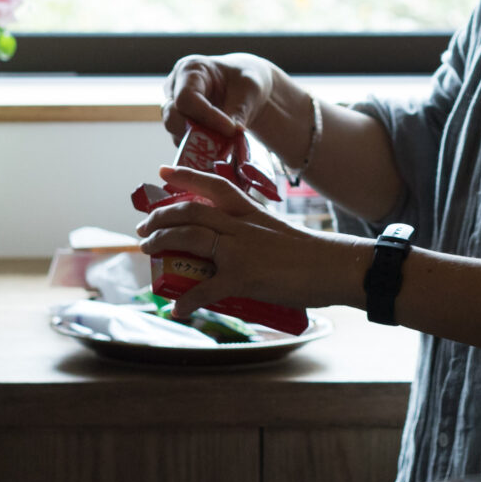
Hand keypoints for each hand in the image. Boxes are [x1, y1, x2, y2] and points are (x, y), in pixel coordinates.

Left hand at [134, 165, 367, 315]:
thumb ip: (253, 236)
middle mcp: (240, 225)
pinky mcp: (243, 277)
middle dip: (160, 218)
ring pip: (189, 238)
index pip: (213, 185)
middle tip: (144, 228)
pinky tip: (178, 309)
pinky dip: (188, 301)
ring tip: (147, 251)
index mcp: (250, 212)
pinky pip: (205, 289)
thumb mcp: (277, 231)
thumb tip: (234, 253)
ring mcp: (240, 250)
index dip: (184, 177)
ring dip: (162, 244)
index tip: (161, 172)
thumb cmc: (312, 253)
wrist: (335, 266)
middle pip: (190, 211)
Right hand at [162, 53, 287, 145]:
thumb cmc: (245, 80)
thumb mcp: (249, 90)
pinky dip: (200, 149)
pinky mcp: (178, 126)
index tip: (231, 130)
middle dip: (198, 133)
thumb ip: (239, 111)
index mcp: (190, 69)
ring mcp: (173, 108)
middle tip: (226, 142)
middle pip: (173, 117)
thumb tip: (233, 134)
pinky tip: (220, 148)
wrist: (243, 88)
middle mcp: (174, 88)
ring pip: (176, 133)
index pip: (187, 97)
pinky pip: (183, 143)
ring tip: (227, 146)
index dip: (206, 116)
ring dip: (200, 144)